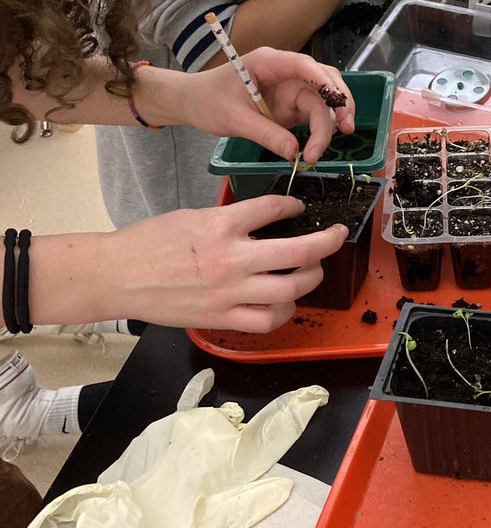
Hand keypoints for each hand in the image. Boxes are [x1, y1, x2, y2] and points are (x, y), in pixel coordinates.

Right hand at [105, 196, 349, 332]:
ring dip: (311, 278)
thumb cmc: (149, 242)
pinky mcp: (222, 318)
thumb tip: (263, 224)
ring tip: (313, 270)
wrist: (117, 276)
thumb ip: (230, 221)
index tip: (299, 208)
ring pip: (291, 289)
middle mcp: (232, 258)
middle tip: (337, 235)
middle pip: (299, 252)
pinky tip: (285, 302)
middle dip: (328, 242)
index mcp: (222, 224)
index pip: (275, 208)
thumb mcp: (193, 216)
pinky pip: (268, 320)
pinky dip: (285, 311)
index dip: (295, 206)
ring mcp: (229, 292)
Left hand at [144, 49, 354, 162]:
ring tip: (322, 151)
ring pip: (324, 101)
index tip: (337, 102)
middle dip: (338, 105)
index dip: (324, 81)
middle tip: (344, 130)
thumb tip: (293, 151)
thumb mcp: (233, 118)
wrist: (193, 103)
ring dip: (332, 122)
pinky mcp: (291, 107)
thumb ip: (264, 133)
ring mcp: (291, 89)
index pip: (304, 65)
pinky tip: (317, 149)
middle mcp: (286, 72)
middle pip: (323, 82)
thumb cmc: (207, 100)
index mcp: (269, 62)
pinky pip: (314, 115)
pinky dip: (321, 131)